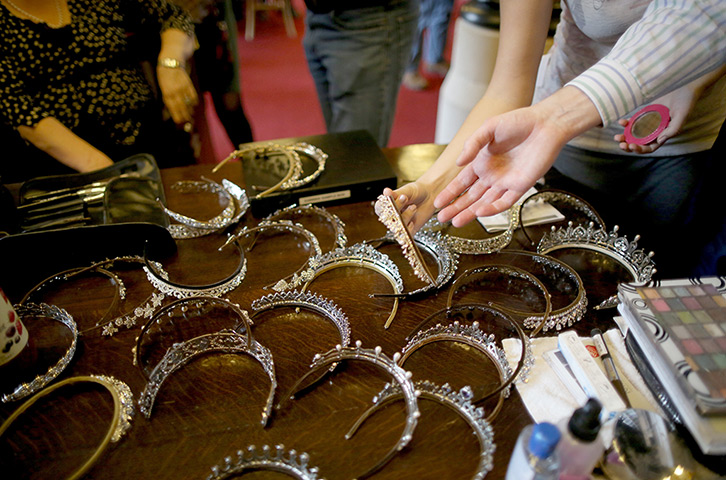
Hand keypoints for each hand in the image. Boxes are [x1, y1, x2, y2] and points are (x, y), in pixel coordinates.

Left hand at [157, 66, 197, 124]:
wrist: (171, 61)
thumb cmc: (164, 75)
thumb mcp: (163, 87)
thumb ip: (166, 97)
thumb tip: (169, 109)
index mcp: (166, 93)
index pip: (172, 107)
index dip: (176, 115)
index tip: (179, 121)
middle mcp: (174, 91)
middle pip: (181, 107)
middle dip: (185, 115)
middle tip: (187, 120)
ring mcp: (182, 88)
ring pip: (187, 103)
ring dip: (190, 109)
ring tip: (191, 114)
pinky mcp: (188, 84)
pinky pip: (193, 96)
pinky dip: (194, 101)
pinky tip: (194, 104)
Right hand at [383, 181, 436, 233]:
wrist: (430, 195)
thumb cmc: (417, 191)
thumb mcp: (407, 190)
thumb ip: (396, 193)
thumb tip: (386, 191)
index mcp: (388, 205)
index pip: (380, 208)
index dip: (384, 205)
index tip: (391, 199)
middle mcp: (393, 216)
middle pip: (388, 218)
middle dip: (397, 209)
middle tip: (404, 197)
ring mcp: (401, 223)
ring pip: (397, 227)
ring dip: (405, 217)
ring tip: (413, 207)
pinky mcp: (410, 229)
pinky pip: (406, 235)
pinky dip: (408, 231)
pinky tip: (412, 223)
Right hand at [433, 106, 565, 226]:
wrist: (545, 124)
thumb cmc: (519, 121)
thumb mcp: (489, 128)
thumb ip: (472, 145)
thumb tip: (458, 163)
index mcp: (482, 162)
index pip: (462, 182)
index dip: (450, 192)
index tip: (438, 202)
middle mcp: (492, 175)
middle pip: (470, 196)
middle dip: (456, 207)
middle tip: (442, 218)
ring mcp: (505, 182)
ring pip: (484, 202)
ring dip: (470, 212)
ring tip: (456, 222)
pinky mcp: (520, 187)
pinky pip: (504, 202)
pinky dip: (492, 208)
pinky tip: (479, 212)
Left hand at [613, 81, 702, 153]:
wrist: (683, 87)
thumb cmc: (686, 102)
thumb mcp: (682, 116)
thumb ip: (673, 129)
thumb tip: (660, 140)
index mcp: (664, 135)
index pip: (650, 147)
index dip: (641, 149)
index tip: (632, 146)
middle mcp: (655, 131)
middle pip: (640, 143)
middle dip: (629, 146)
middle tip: (621, 144)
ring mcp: (649, 123)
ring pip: (634, 134)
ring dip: (625, 137)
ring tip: (617, 137)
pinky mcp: (645, 114)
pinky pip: (634, 121)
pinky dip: (626, 124)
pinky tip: (621, 122)